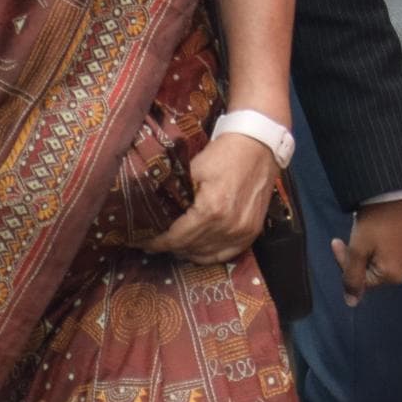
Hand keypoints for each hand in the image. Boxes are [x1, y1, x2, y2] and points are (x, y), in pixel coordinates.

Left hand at [144, 129, 279, 263]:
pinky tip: (197, 251)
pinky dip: (209, 255)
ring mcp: (242, 232)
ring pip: (207, 255)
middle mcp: (228, 226)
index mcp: (211, 210)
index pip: (177, 237)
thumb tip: (153, 209)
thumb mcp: (193, 169)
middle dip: (170, 247)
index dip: (158, 243)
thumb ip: (175, 192)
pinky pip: (227, 255)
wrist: (257, 147)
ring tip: (174, 246)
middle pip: (190, 248)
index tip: (144, 242)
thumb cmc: (224, 154)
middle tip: (156, 243)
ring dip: (188, 252)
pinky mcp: (252, 232)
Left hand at [331, 194, 401, 306]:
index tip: (336, 241)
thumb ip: (352, 278)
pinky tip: (381, 227)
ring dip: (372, 249)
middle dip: (360, 256)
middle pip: (375, 271)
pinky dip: (386, 242)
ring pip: (386, 260)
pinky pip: (398, 249)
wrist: (397, 189)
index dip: (345, 261)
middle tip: (353, 236)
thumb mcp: (358, 249)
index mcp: (394, 275)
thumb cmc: (375, 220)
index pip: (362, 280)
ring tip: (366, 230)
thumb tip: (351, 303)